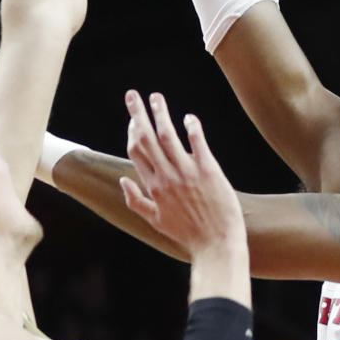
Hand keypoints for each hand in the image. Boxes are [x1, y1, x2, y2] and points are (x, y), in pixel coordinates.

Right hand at [121, 90, 245, 256]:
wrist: (216, 243)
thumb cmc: (187, 234)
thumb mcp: (155, 222)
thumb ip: (136, 201)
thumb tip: (122, 180)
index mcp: (153, 187)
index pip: (137, 152)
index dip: (133, 132)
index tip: (133, 120)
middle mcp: (167, 176)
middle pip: (148, 138)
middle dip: (138, 114)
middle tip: (132, 95)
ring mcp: (187, 172)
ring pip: (168, 136)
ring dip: (160, 114)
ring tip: (156, 97)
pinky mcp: (208, 170)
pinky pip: (198, 143)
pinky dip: (192, 128)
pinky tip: (188, 117)